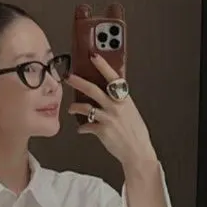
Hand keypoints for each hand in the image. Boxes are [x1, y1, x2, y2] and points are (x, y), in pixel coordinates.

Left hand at [66, 54, 157, 171]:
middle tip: (69, 77)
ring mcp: (108, 118)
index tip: (93, 56)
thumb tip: (109, 94)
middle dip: (78, 82)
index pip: (112, 77)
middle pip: (93, 90)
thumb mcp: (131, 111)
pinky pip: (86, 126)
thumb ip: (119, 101)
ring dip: (75, 107)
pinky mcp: (102, 131)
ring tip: (70, 107)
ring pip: (86, 107)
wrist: (137, 151)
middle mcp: (116, 106)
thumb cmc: (135, 132)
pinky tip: (81, 129)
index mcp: (124, 98)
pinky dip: (82, 128)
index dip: (102, 66)